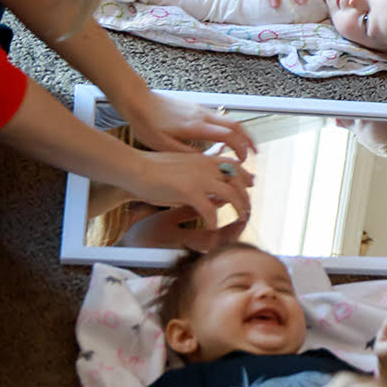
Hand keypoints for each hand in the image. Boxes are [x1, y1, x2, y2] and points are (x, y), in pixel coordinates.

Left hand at [120, 90, 255, 159]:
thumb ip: (186, 154)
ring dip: (241, 134)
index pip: (229, 136)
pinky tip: (225, 138)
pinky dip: (229, 129)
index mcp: (196, 126)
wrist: (138, 101)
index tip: (243, 161)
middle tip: (255, 154)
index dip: (241, 149)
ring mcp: (201, 110)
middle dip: (249, 140)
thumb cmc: (147, 124)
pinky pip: (220, 118)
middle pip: (236, 125)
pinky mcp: (196, 109)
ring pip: (230, 120)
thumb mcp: (162, 145)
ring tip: (244, 147)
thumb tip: (206, 163)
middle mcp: (203, 116)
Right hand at [122, 150, 252, 218]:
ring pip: (231, 194)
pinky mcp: (189, 192)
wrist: (135, 168)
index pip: (234, 165)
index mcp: (204, 159)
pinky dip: (214, 220)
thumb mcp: (182, 168)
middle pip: (238, 180)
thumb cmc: (154, 169)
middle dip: (246, 196)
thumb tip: (215, 192)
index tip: (251, 185)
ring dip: (240, 207)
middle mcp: (206, 166)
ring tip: (241, 218)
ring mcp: (199, 178)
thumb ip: (200, 176)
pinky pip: (210, 209)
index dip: (245, 176)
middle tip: (248, 209)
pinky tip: (213, 227)